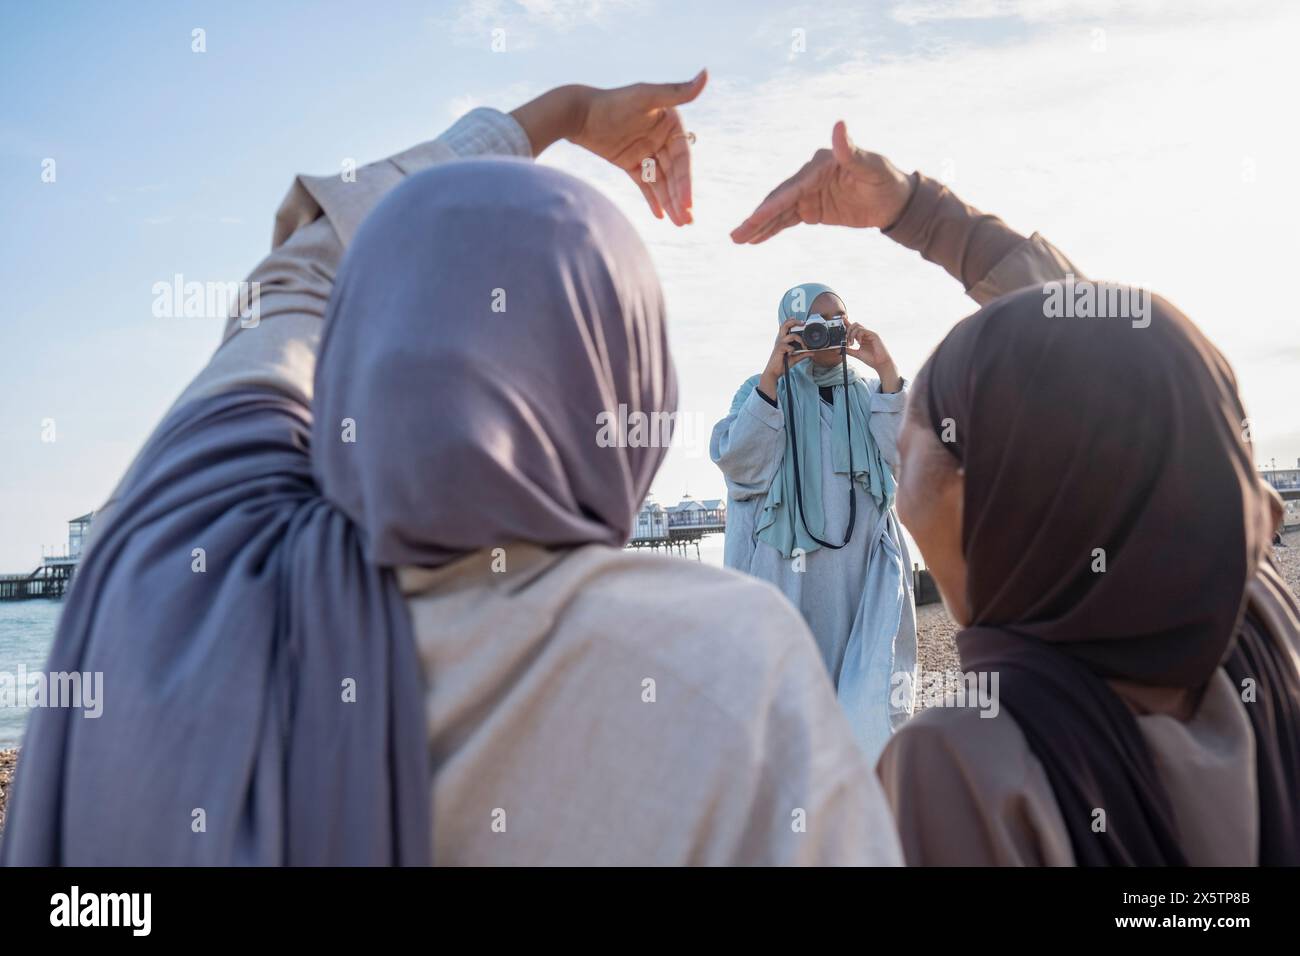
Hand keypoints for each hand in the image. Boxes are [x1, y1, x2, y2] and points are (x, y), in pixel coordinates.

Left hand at [569, 71, 706, 224]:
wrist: (577, 114)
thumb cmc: (612, 102)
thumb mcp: (646, 96)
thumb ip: (676, 91)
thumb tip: (706, 74)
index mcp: (671, 123)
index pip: (682, 159)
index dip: (686, 182)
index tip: (687, 204)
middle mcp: (661, 137)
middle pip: (674, 174)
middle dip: (680, 198)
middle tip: (686, 221)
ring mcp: (646, 151)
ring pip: (661, 181)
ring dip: (670, 202)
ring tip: (678, 224)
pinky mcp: (630, 162)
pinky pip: (645, 184)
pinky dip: (653, 199)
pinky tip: (661, 216)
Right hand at [731, 121, 913, 243]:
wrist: (895, 200)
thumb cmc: (886, 179)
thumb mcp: (872, 167)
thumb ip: (851, 151)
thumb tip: (839, 125)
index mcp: (820, 165)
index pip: (792, 188)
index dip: (773, 205)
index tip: (756, 218)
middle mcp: (809, 178)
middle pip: (779, 200)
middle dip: (757, 218)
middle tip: (736, 235)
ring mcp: (809, 194)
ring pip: (780, 212)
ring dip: (759, 226)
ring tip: (738, 239)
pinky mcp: (812, 209)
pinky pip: (788, 220)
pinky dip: (772, 229)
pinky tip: (756, 239)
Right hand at [758, 318, 810, 399]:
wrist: (774, 372)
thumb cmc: (782, 364)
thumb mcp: (795, 358)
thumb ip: (802, 354)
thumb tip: (812, 352)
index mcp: (782, 340)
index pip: (785, 326)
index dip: (792, 321)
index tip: (801, 321)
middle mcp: (780, 340)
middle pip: (785, 325)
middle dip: (794, 321)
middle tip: (803, 323)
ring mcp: (779, 344)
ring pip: (792, 336)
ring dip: (800, 340)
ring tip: (804, 346)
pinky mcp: (779, 349)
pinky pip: (790, 347)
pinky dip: (793, 350)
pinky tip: (790, 354)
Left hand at [847, 323, 900, 392]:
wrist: (880, 363)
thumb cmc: (871, 359)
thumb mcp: (857, 354)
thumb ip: (849, 350)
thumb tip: (839, 349)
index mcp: (861, 338)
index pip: (853, 328)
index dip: (847, 323)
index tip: (841, 320)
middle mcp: (865, 334)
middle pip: (855, 325)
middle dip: (848, 330)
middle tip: (847, 341)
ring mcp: (870, 334)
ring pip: (857, 326)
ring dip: (852, 334)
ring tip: (852, 344)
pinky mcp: (874, 335)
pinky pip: (863, 330)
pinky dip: (858, 336)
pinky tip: (859, 343)